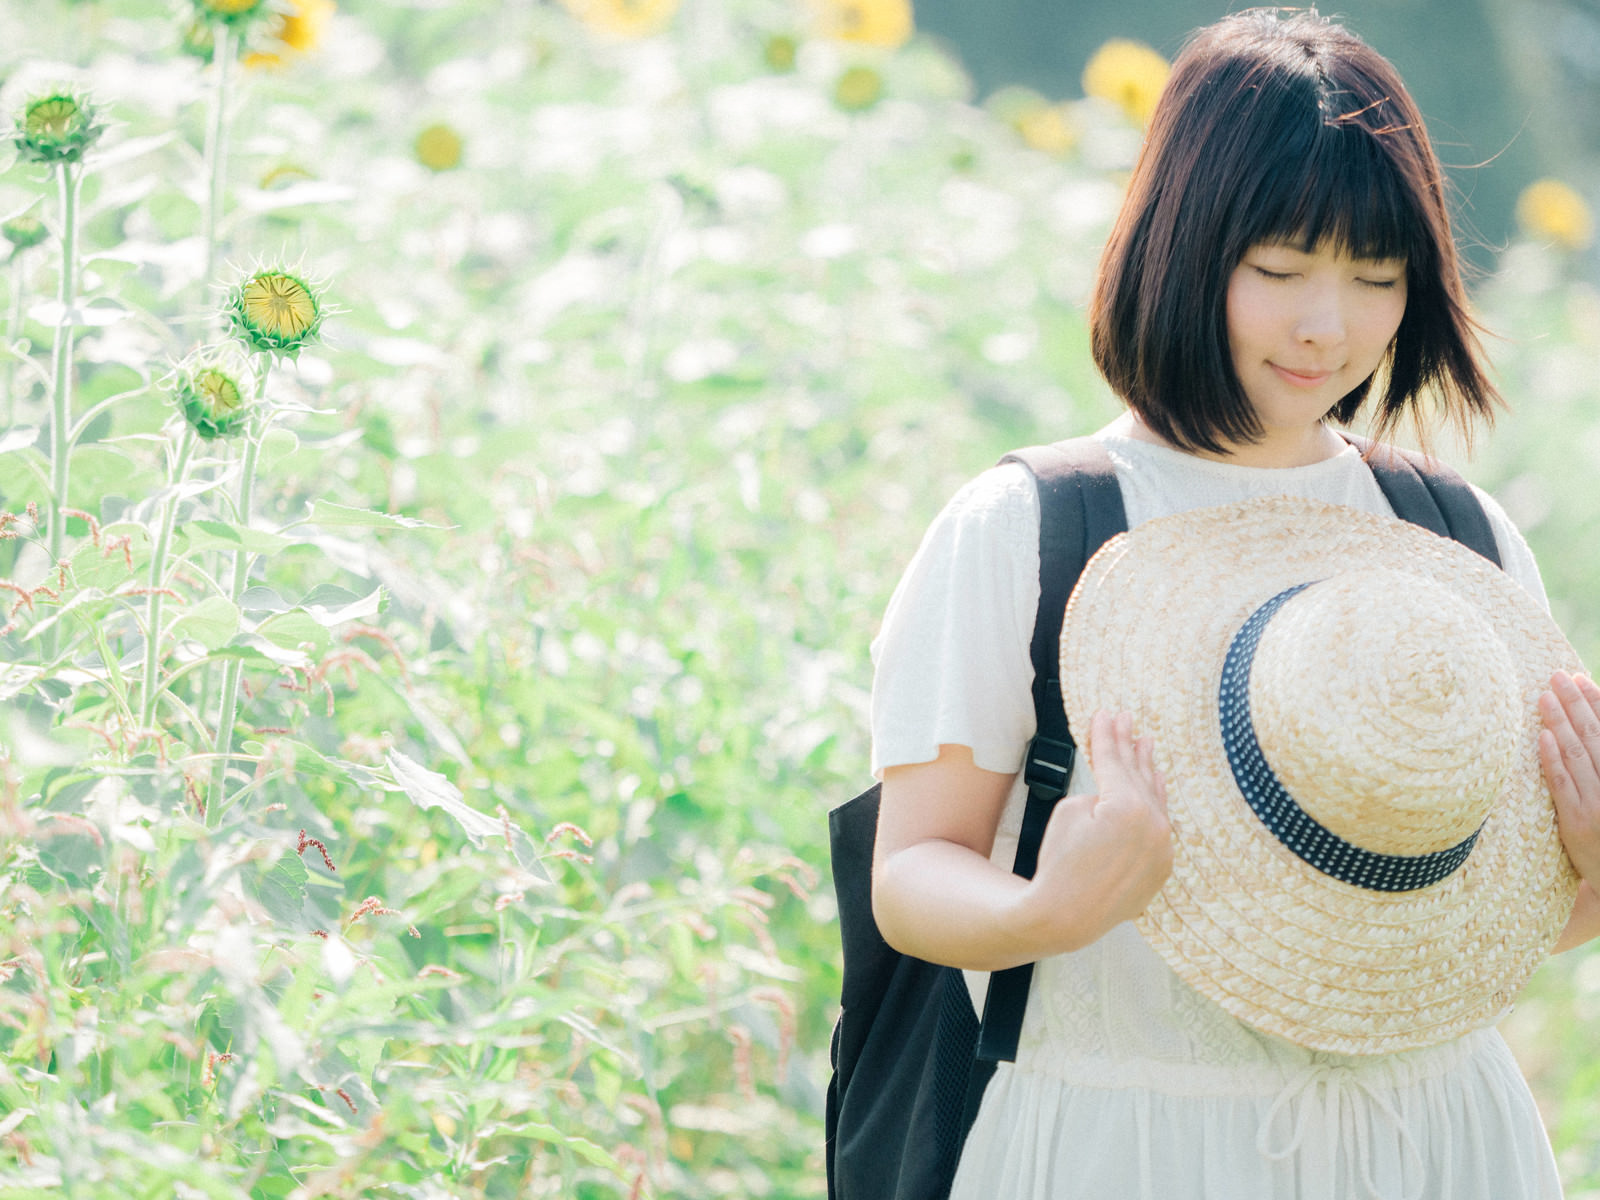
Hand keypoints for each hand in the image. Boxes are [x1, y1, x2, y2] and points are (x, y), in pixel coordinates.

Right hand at [1016, 711, 1171, 953]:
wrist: (1066, 915)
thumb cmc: (1060, 863)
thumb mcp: (1070, 812)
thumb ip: (1100, 794)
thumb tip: (1113, 796)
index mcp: (1129, 807)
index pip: (1114, 762)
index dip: (1106, 735)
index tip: (1104, 714)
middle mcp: (1154, 825)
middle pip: (1137, 775)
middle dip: (1127, 745)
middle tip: (1124, 719)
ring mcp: (1163, 848)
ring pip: (1154, 798)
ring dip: (1147, 769)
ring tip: (1145, 742)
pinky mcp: (1162, 866)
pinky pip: (1160, 825)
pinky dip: (1156, 802)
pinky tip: (1154, 783)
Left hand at [1538, 671, 1599, 884]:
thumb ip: (1594, 760)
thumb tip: (1577, 726)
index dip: (1597, 703)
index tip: (1579, 678)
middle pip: (1594, 737)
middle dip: (1575, 703)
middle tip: (1556, 675)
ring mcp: (1599, 805)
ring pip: (1578, 756)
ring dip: (1560, 722)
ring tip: (1543, 696)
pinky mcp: (1578, 824)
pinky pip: (1563, 785)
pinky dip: (1552, 759)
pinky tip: (1542, 736)